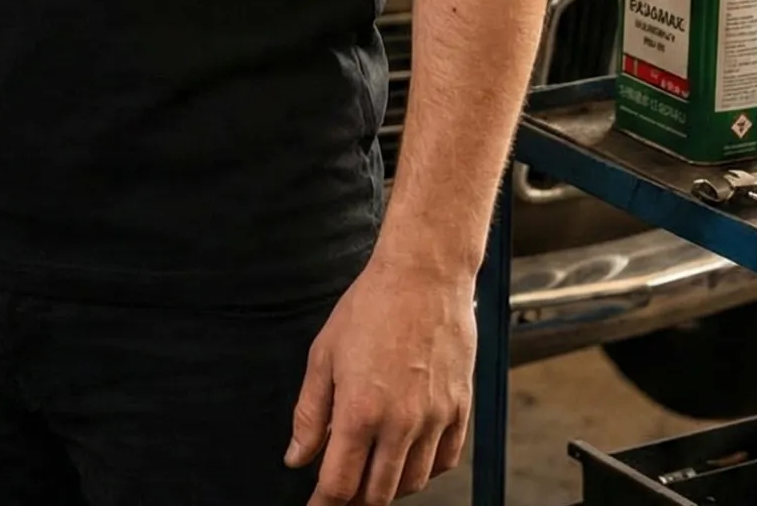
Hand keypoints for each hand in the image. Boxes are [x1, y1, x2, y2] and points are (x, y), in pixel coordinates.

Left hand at [285, 251, 473, 505]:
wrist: (424, 275)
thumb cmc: (370, 306)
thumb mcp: (324, 353)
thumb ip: (308, 412)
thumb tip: (297, 457)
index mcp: (359, 411)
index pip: (340, 484)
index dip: (324, 505)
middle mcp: (400, 424)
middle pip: (377, 494)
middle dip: (354, 500)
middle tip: (341, 490)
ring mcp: (434, 419)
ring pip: (412, 483)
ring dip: (388, 488)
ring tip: (371, 472)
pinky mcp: (459, 410)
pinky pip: (444, 461)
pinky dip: (424, 471)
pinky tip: (408, 458)